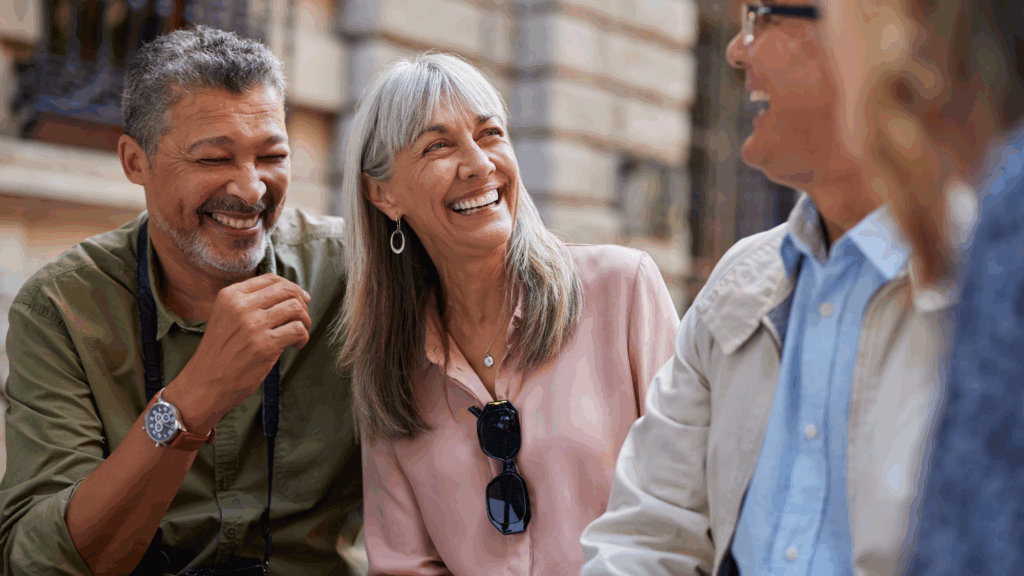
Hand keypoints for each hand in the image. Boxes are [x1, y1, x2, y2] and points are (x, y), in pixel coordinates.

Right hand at [164, 274, 311, 432]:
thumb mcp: (226, 317)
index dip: (291, 287)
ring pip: (296, 308)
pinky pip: (298, 330)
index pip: (271, 279)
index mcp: (231, 295)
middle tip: (301, 319)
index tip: (301, 299)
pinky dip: (303, 337)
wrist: (205, 383)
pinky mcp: (265, 345)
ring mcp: (253, 325)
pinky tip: (295, 345)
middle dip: (301, 303)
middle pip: (287, 290)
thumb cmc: (220, 353)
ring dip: (305, 321)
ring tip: (299, 333)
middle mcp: (241, 306)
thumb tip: (292, 295)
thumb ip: (250, 304)